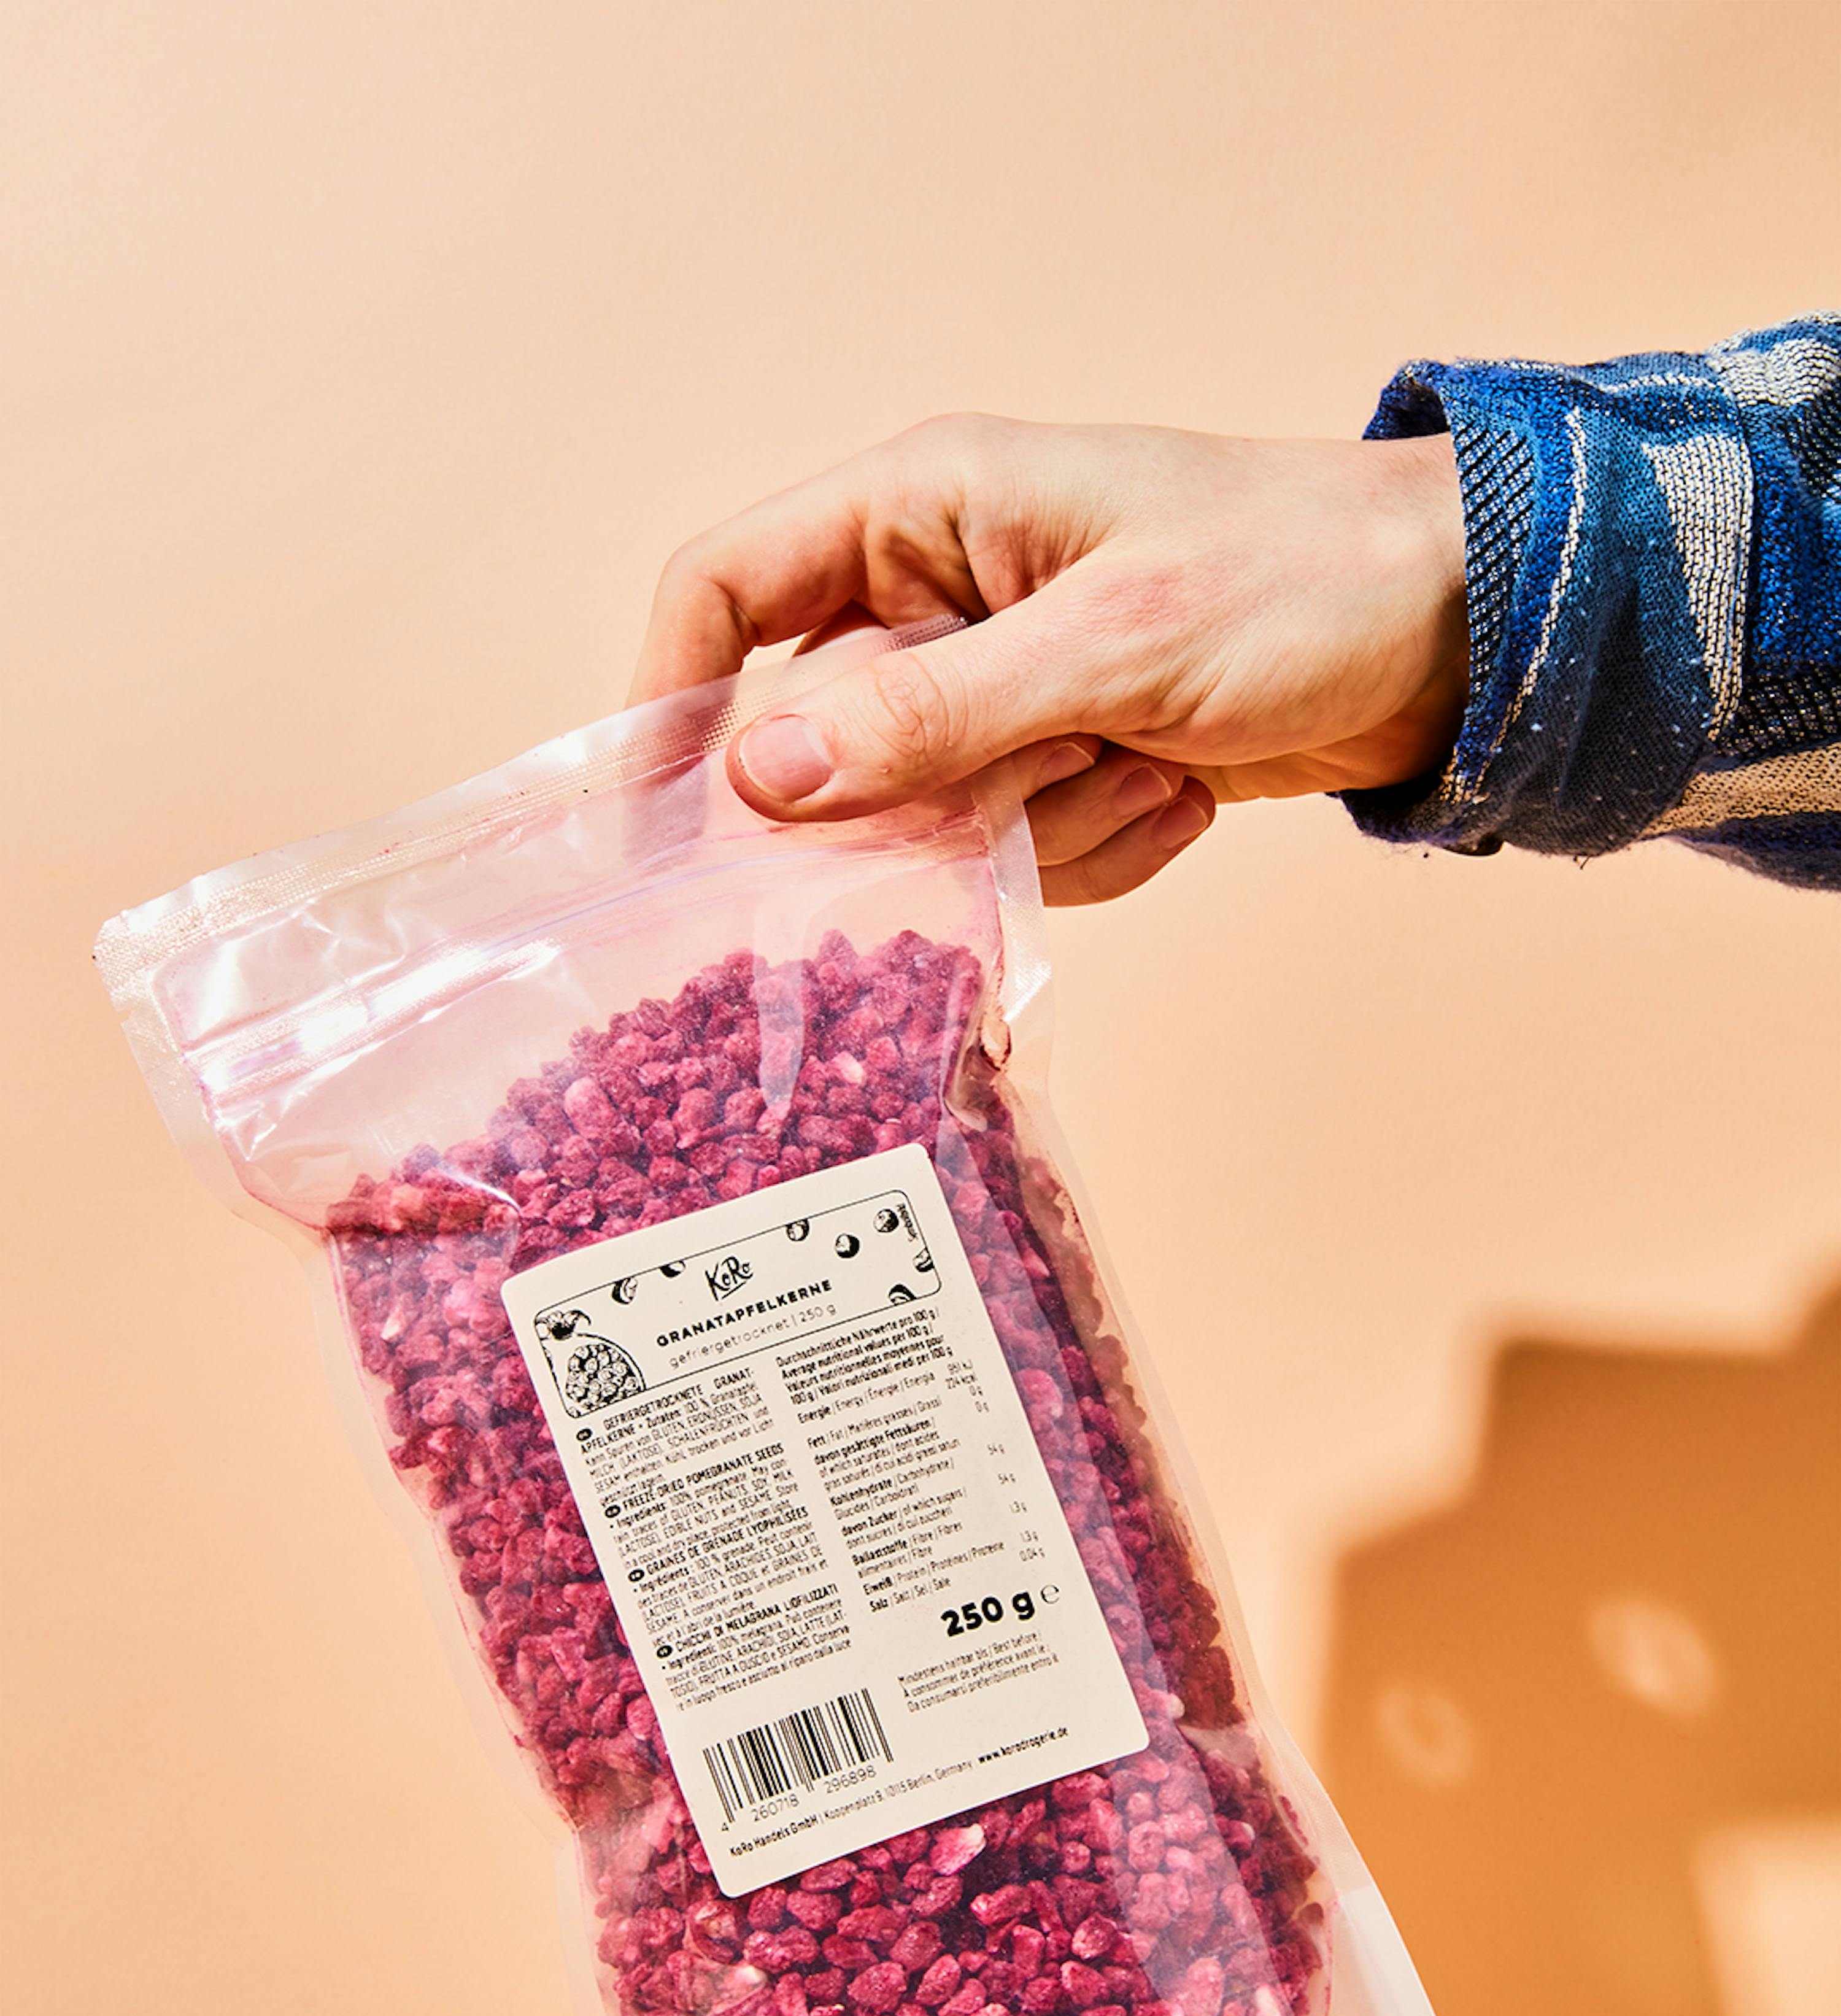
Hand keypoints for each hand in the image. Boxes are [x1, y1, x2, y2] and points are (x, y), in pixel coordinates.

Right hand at [633, 416, 1467, 903]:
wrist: (1456, 635)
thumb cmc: (1303, 580)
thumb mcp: (1111, 643)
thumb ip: (929, 715)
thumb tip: (758, 774)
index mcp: (923, 508)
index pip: (726, 590)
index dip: (667, 704)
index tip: (652, 832)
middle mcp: (940, 592)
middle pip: (826, 738)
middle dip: (926, 794)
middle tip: (1037, 777)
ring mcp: (998, 684)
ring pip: (924, 814)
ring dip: (1038, 820)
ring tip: (1149, 759)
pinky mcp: (1054, 758)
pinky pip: (1011, 849)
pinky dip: (1094, 842)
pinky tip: (1179, 789)